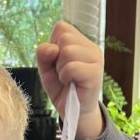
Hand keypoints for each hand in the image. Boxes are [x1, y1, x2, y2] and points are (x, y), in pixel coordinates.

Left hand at [36, 21, 104, 139]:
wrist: (73, 112)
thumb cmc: (62, 88)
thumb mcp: (46, 68)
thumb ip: (43, 54)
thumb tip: (52, 48)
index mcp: (81, 41)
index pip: (61, 27)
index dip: (53, 45)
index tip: (58, 62)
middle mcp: (91, 47)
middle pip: (64, 38)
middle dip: (57, 58)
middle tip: (63, 73)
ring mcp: (96, 59)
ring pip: (67, 51)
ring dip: (61, 69)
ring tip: (67, 79)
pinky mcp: (95, 73)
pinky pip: (72, 67)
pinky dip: (65, 77)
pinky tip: (71, 84)